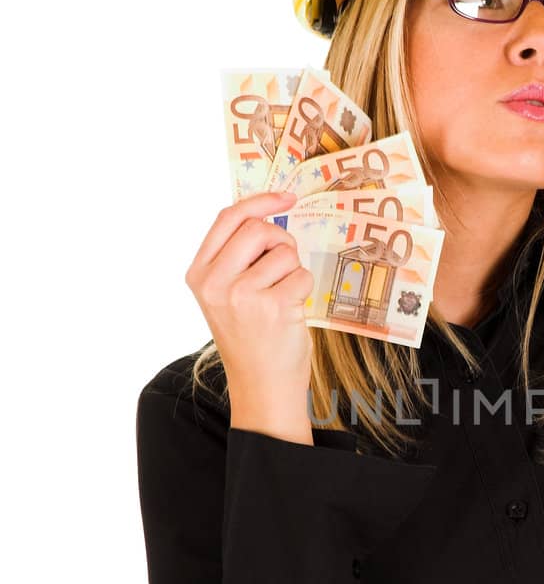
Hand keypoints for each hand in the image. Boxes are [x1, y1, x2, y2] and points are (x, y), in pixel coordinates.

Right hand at [185, 190, 313, 433]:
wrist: (262, 386)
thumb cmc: (251, 336)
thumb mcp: (227, 293)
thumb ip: (237, 256)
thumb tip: (269, 213)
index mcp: (199, 274)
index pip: (228, 218)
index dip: (261, 202)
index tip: (287, 197)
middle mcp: (215, 282)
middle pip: (258, 228)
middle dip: (281, 241)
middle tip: (283, 267)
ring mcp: (242, 294)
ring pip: (284, 251)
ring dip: (293, 270)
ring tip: (283, 297)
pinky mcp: (273, 306)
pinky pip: (301, 275)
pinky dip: (304, 290)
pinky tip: (291, 312)